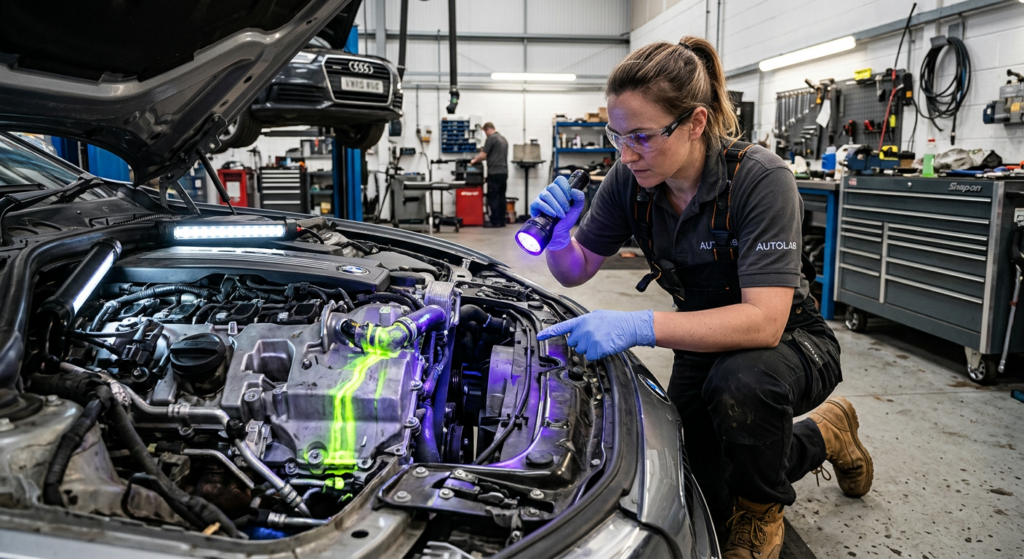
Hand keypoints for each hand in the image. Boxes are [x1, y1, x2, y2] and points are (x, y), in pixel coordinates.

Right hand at [528, 176, 586, 250]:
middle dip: (561, 199)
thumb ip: (580, 199)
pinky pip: (538, 203)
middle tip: (566, 210)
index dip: (565, 188)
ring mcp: (541, 198)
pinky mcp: (534, 206)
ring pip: (546, 194)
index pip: (560, 180)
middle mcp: (548, 192)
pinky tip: (553, 214)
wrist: (558, 234)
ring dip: (556, 205)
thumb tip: (574, 191)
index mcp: (558, 191)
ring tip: (560, 215)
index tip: (570, 199)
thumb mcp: (576, 209)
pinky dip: (547, 208)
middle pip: (553, 187)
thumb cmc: (565, 221)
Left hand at [537, 310, 655, 359]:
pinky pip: (591, 357)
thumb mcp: (597, 316)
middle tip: (595, 338)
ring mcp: (588, 340)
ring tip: (602, 340)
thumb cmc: (616, 321)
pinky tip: (605, 346)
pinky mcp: (595, 349)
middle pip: (573, 343)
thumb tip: (580, 330)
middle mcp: (583, 330)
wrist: (629, 326)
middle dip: (582, 343)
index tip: (539, 337)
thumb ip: (585, 323)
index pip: (562, 327)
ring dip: (590, 349)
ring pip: (582, 351)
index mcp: (582, 320)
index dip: (549, 333)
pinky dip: (597, 354)